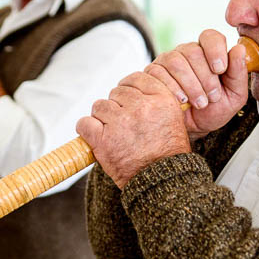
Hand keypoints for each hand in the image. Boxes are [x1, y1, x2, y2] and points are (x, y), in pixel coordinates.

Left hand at [76, 72, 190, 188]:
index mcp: (161, 99)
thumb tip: (134, 89)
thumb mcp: (173, 119)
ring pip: (100, 106)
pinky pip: (85, 123)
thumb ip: (156, 100)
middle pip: (116, 93)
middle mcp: (141, 107)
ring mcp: (121, 122)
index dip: (128, 89)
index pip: (135, 78)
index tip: (126, 100)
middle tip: (122, 125)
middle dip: (116, 106)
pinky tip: (95, 137)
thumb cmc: (167, 153)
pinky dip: (86, 129)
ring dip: (102, 118)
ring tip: (113, 133)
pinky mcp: (103, 139)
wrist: (162, 180)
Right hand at [144, 29, 249, 139]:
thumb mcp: (234, 96)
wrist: (193, 130)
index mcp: (209, 52)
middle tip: (212, 97)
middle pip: (193, 50)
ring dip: (190, 85)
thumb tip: (239, 49)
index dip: (215, 50)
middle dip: (205, 77)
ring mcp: (167, 61)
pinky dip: (173, 89)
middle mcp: (187, 52)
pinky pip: (159, 73)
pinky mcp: (152, 72)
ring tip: (199, 103)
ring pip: (175, 61)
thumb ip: (239, 73)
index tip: (220, 69)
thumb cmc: (214, 110)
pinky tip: (181, 101)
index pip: (210, 36)